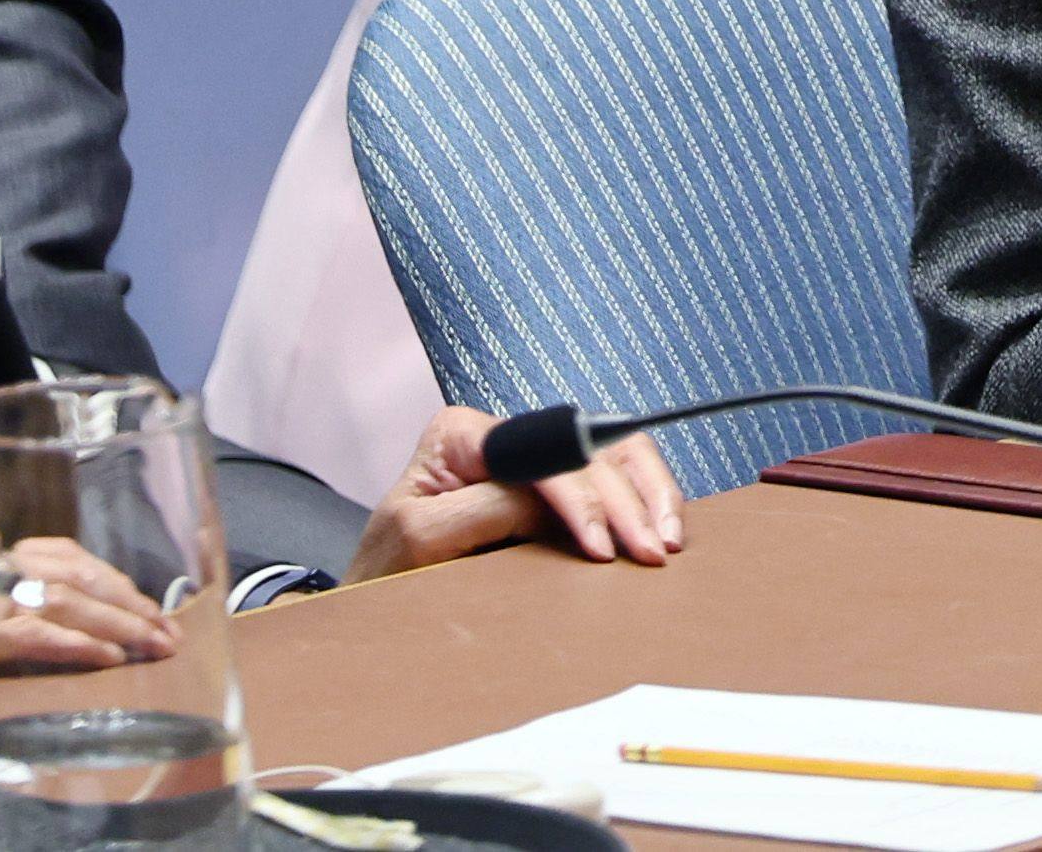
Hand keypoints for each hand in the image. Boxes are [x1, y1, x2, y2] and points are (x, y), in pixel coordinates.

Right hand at [0, 528, 174, 745]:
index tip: (150, 609)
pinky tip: (101, 657)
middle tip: (164, 632)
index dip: (106, 579)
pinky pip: (7, 632)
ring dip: (108, 622)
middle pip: (52, 566)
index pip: (46, 550)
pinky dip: (62, 644)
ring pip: (40, 594)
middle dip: (119, 599)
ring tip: (150, 645)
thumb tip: (84, 619)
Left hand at [343, 406, 686, 583]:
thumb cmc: (385, 571)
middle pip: (587, 450)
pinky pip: (613, 480)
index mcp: (462, 435)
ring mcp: (530, 461)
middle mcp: (501, 438)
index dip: (580, 496)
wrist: (373, 606)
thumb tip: (549, 502)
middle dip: (626, 501)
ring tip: (668, 540)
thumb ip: (483, 508)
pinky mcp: (551, 489)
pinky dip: (645, 501)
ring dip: (649, 495)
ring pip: (613, 455)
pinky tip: (664, 528)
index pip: (543, 453)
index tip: (599, 547)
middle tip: (652, 551)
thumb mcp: (420, 538)